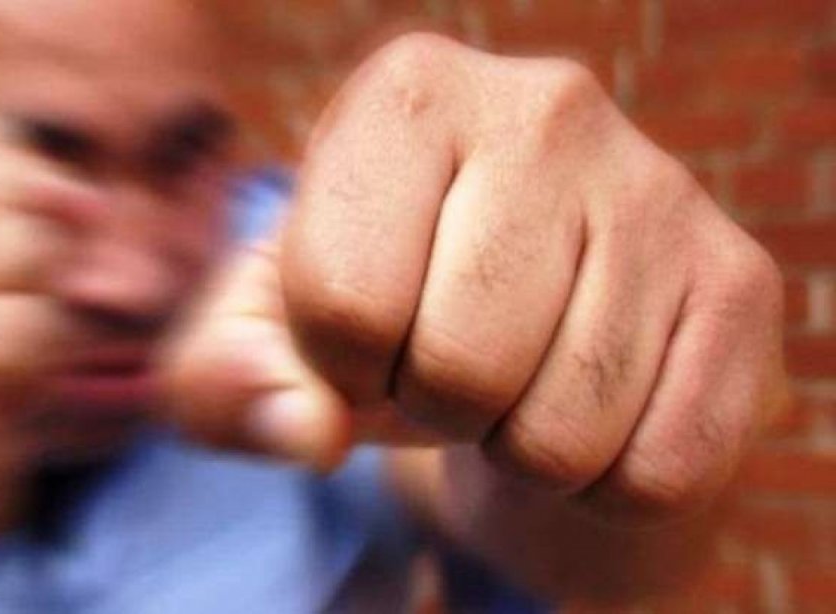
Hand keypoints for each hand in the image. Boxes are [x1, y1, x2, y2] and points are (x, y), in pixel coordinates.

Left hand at [165, 34, 786, 524]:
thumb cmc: (379, 309)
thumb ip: (228, 382)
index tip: (364, 338)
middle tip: (451, 359)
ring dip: (517, 444)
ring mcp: (659, 189)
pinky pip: (656, 465)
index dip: (338, 366)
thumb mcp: (266, 334)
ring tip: (521, 374)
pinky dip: (602, 480)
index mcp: (406, 94)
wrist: (522, 312)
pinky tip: (592, 402)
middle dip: (434, 406)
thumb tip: (307, 430)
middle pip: (460, 365)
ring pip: (563, 430)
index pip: (343, 300)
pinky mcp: (740, 282)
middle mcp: (545, 108)